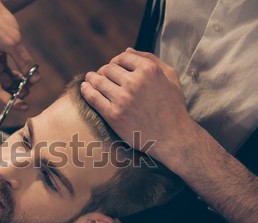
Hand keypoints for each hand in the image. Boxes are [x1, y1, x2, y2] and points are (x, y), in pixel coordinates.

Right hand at [0, 0, 39, 108]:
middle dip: (14, 93)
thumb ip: (24, 62)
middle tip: (30, 91)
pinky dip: (15, 75)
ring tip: (30, 82)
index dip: (9, 102)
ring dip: (16, 84)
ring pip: (2, 82)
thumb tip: (35, 79)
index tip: (24, 106)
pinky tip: (26, 75)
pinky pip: (4, 73)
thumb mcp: (13, 42)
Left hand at [81, 48, 198, 164]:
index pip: (122, 57)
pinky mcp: (113, 115)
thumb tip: (127, 50)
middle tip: (101, 75)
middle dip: (105, 71)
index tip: (113, 67)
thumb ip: (151, 59)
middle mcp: (135, 82)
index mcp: (149, 70)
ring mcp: (123, 99)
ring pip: (99, 81)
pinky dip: (86, 90)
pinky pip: (93, 98)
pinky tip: (84, 87)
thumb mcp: (170, 77)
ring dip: (92, 78)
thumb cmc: (173, 106)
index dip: (116, 61)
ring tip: (89, 78)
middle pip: (109, 68)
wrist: (172, 137)